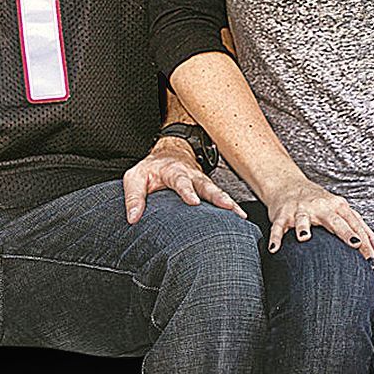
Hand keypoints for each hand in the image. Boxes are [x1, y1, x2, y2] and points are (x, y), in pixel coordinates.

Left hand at [124, 140, 245, 222]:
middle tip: (226, 206)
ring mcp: (202, 182)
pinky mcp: (208, 190)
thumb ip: (133, 197)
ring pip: (217, 191)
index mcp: (173, 171)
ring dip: (228, 202)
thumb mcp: (135, 178)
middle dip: (217, 196)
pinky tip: (241, 217)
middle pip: (206, 185)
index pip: (180, 181)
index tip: (194, 202)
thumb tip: (133, 219)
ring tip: (239, 214)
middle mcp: (191, 176)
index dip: (187, 191)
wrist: (169, 154)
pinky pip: (220, 198)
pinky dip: (232, 207)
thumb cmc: (151, 169)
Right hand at [260, 175, 373, 264]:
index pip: (355, 225)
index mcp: (338, 207)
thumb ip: (358, 230)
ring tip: (304, 238)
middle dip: (346, 233)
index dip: (366, 242)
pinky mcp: (282, 215)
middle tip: (355, 245)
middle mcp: (320, 207)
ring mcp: (300, 210)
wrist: (288, 185)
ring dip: (304, 227)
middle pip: (334, 220)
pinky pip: (278, 227)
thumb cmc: (320, 204)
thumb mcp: (341, 212)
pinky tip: (275, 249)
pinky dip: (275, 237)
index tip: (373, 260)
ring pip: (302, 219)